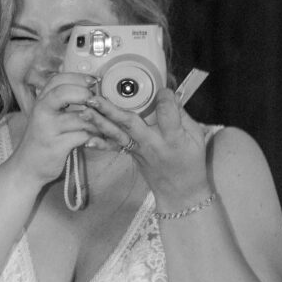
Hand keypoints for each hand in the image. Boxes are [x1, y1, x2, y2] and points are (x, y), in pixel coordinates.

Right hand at [11, 73, 100, 185]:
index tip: (93, 81)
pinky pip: (82, 136)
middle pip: (64, 93)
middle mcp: (42, 112)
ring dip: (97, 121)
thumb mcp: (45, 116)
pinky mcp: (57, 146)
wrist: (26, 167)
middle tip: (99, 102)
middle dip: (85, 94)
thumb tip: (87, 90)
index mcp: (41, 102)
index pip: (58, 80)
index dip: (78, 78)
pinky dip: (95, 137)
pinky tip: (99, 139)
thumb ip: (59, 103)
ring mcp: (48, 129)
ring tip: (105, 125)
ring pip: (79, 117)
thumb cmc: (42, 140)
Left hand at [80, 87, 210, 207]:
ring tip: (84, 110)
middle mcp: (152, 143)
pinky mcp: (130, 154)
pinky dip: (99, 142)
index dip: (164, 97)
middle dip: (111, 109)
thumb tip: (169, 94)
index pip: (166, 112)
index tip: (164, 90)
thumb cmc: (191, 161)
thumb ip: (182, 115)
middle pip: (130, 123)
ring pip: (117, 134)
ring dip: (99, 122)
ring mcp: (138, 150)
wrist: (180, 192)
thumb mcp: (196, 137)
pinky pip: (114, 147)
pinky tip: (86, 137)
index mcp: (173, 137)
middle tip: (94, 98)